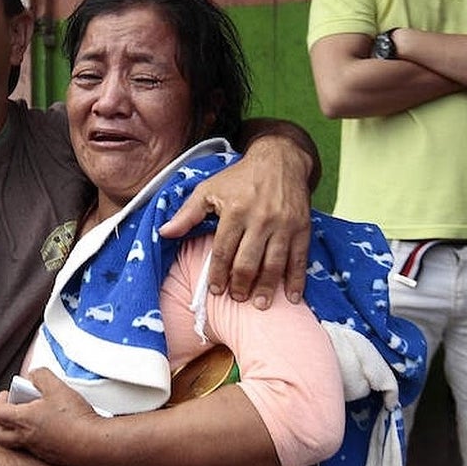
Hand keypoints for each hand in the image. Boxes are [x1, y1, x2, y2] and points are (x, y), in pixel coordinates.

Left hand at [0, 368, 105, 465]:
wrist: (96, 444)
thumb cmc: (75, 417)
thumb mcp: (57, 387)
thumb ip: (41, 376)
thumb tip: (33, 376)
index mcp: (24, 421)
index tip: (8, 394)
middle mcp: (27, 439)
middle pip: (1, 435)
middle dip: (3, 421)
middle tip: (16, 409)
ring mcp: (39, 451)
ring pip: (18, 444)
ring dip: (20, 431)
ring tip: (36, 418)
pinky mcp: (53, 458)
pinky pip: (37, 450)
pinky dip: (38, 439)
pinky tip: (54, 429)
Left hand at [158, 133, 312, 307]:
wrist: (280, 160)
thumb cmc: (239, 178)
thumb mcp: (209, 189)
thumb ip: (187, 214)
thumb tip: (164, 233)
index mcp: (235, 211)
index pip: (224, 251)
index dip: (218, 274)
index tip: (216, 291)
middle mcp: (260, 219)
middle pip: (248, 262)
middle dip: (241, 285)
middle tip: (236, 298)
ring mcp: (284, 225)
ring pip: (274, 264)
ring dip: (266, 288)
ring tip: (259, 305)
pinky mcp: (302, 228)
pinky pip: (300, 259)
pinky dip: (296, 281)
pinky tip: (292, 298)